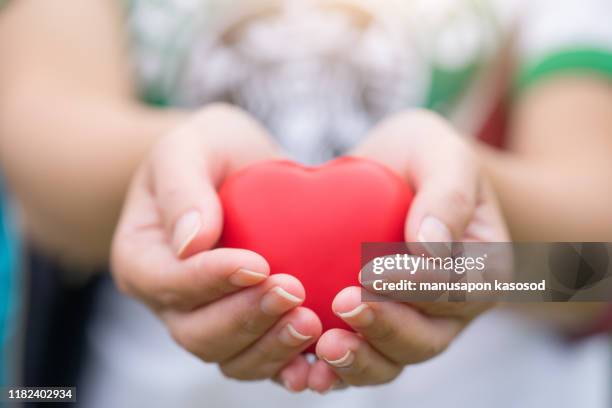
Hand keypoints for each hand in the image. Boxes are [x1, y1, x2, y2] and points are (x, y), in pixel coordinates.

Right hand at [111, 104, 321, 390]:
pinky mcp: (247, 328)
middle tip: (293, 291)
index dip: (211, 280)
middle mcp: (170, 301)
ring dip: (271, 347)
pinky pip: (263, 360)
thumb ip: (181, 187)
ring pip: (231, 357)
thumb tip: (191, 243)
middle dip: (246, 317)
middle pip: (198, 332)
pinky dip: (290, 365)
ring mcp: (208, 320)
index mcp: (142, 259)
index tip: (257, 263)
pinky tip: (320, 359)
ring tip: (311, 323)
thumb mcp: (187, 147)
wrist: (239, 167)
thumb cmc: (209, 151)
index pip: (169, 281)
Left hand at [308, 110, 509, 391]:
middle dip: (385, 327)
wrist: (388, 172)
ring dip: (360, 359)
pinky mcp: (373, 329)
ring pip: (392, 360)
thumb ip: (448, 194)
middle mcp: (450, 308)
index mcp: (482, 269)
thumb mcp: (442, 153)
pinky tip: (304, 366)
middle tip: (343, 305)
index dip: (417, 288)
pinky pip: (359, 359)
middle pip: (427, 338)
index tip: (372, 271)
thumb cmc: (421, 158)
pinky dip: (334, 370)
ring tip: (324, 345)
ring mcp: (412, 324)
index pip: (458, 291)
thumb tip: (430, 249)